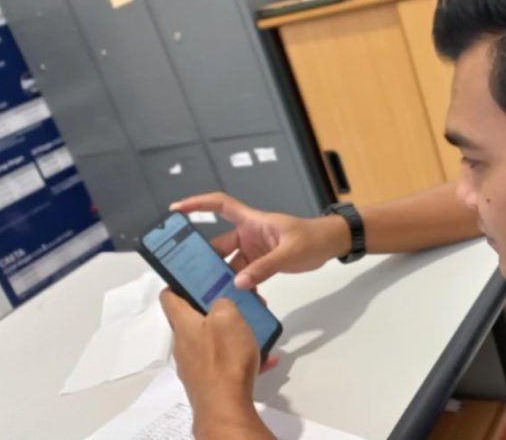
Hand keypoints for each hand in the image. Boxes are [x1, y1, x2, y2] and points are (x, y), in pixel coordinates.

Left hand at [160, 289, 274, 439]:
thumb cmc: (224, 358)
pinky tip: (266, 358)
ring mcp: (195, 366)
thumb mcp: (228, 317)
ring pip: (213, 342)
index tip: (196, 278)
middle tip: (239, 304)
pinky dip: (243, 358)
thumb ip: (222, 303)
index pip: (169, 297)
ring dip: (234, 334)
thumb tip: (218, 305)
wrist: (225, 406)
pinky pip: (226, 363)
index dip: (179, 284)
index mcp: (183, 324)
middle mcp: (184, 344)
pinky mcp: (208, 382)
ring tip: (257, 331)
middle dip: (217, 310)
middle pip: (195, 321)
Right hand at [170, 193, 349, 290]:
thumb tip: (239, 283)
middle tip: (190, 277)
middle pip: (218, 245)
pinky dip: (244, 287)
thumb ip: (265, 267)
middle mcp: (248, 234)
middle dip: (205, 260)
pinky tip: (246, 301)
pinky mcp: (261, 263)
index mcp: (252, 221)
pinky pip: (245, 275)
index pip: (219, 205)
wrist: (330, 244)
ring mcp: (253, 250)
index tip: (175, 209)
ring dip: (225, 279)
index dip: (197, 204)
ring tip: (215, 296)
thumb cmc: (313, 238)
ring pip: (230, 265)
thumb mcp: (289, 252)